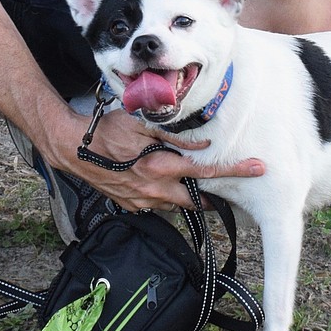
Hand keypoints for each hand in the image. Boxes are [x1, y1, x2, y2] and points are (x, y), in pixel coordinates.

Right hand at [50, 105, 263, 212]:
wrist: (73, 148)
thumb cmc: (106, 131)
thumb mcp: (142, 125)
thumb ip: (175, 136)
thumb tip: (203, 143)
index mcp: (160, 168)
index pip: (206, 173)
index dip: (234, 171)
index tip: (257, 169)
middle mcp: (154, 191)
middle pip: (197, 201)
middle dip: (213, 197)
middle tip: (227, 190)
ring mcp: (142, 202)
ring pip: (176, 204)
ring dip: (187, 194)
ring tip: (190, 181)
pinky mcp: (131, 205)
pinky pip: (157, 204)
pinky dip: (165, 195)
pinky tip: (160, 181)